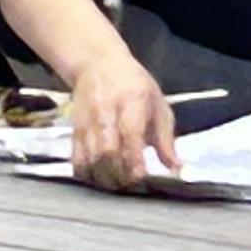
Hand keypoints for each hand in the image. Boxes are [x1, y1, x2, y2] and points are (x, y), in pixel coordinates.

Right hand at [70, 41, 179, 193]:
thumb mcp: (158, 104)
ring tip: (116, 185)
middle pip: (107, 152)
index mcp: (131, 101)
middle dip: (119, 175)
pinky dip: (87, 174)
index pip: (130, 134)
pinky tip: (98, 179)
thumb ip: (166, 139)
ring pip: (90, 158)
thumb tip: (176, 169)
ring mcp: (87, 122)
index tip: (141, 177)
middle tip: (130, 186)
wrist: (98, 64)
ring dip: (103, 178)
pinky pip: (76, 159)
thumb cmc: (134, 86)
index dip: (134, 160)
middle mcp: (106, 112)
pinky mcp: (74, 130)